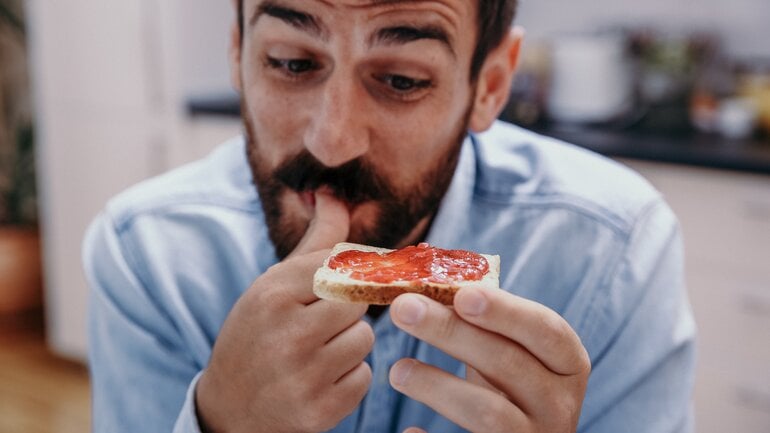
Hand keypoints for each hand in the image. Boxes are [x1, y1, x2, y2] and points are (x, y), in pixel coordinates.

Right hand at [196, 192, 373, 432]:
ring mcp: (301, 377)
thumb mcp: (275, 284)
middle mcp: (285, 334)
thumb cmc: (259, 333)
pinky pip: (363, 379)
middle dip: (346, 311)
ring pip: (364, 340)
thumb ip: (314, 241)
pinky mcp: (317, 412)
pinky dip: (348, 379)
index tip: (339, 287)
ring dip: (348, 346)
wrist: (228, 408)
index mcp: (271, 294)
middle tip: (320, 323)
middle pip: (358, 301)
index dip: (347, 275)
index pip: (341, 265)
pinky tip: (318, 380)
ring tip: (316, 353)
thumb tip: (332, 194)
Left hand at [389, 287, 590, 432]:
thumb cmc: (510, 379)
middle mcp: (560, 403)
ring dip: (438, 387)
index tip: (461, 294)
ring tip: (397, 370)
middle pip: (507, 364)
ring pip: (488, 414)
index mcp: (568, 362)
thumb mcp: (511, 347)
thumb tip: (423, 279)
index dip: (505, 311)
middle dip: (451, 333)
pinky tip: (409, 430)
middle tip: (403, 309)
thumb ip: (482, 316)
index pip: (545, 330)